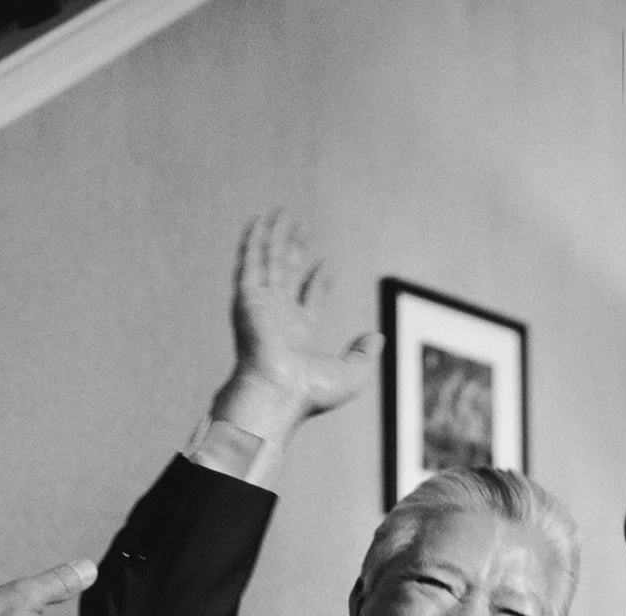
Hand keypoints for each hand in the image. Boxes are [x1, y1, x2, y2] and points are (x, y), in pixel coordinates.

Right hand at [210, 211, 383, 441]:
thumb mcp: (352, 374)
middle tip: (300, 227)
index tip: (326, 262)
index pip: (308, 299)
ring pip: (269, 261)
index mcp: (299, 334)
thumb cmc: (311, 393)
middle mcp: (278, 317)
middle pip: (287, 274)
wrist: (278, 393)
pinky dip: (253, 240)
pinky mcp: (247, 297)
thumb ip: (364, 354)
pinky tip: (259, 220)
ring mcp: (261, 305)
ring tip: (282, 212)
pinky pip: (250, 261)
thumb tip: (378, 337)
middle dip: (293, 250)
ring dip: (275, 236)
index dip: (318, 280)